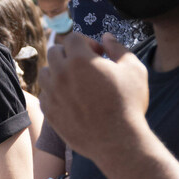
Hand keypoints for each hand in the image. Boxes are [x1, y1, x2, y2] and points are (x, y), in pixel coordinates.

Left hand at [38, 32, 149, 160]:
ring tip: (76, 81)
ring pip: (46, 72)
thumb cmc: (128, 104)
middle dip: (70, 54)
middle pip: (54, 52)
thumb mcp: (133, 70)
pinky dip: (54, 92)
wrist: (117, 141)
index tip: (99, 54)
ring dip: (58, 71)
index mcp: (80, 60)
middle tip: (86, 66)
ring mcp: (51, 93)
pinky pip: (45, 93)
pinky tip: (71, 99)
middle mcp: (60, 74)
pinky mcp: (48, 111)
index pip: (72, 38)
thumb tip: (106, 37)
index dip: (86, 42)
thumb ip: (118, 48)